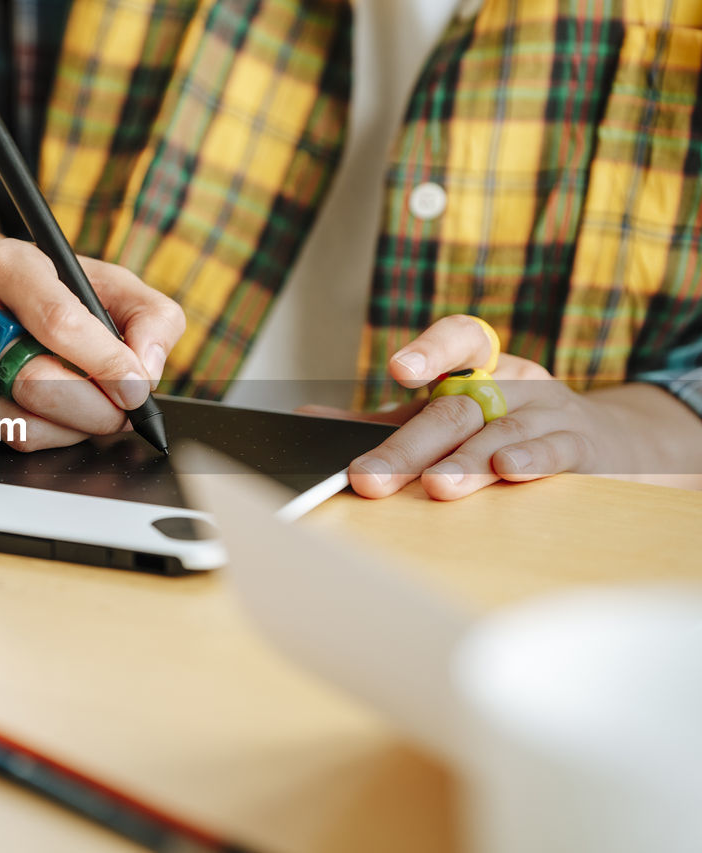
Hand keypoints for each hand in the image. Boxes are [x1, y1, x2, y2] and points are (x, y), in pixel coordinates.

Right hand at [0, 238, 185, 450]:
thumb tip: (148, 369)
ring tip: (98, 413)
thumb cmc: (45, 287)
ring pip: (20, 421)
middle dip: (95, 409)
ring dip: (75, 429)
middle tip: (124, 410)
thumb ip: (148, 315)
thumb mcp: (102, 279)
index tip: (137, 388)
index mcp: (7, 264)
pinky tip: (64, 417)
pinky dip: (50, 436)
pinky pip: (6, 436)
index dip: (107, 365)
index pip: (60, 323)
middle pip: (36, 382)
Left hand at [313, 315, 616, 499]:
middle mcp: (512, 382)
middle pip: (457, 406)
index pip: (460, 338)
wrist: (604, 444)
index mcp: (477, 367)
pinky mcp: (581, 445)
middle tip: (369, 477)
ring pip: (503, 429)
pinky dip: (531, 459)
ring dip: (466, 460)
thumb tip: (308, 419)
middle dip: (409, 446)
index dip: (431, 348)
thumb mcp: (446, 419)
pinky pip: (556, 448)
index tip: (399, 370)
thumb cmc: (503, 429)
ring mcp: (549, 411)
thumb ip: (383, 422)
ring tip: (436, 485)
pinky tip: (508, 469)